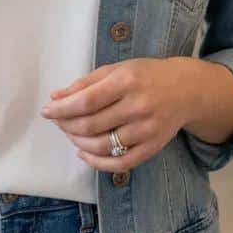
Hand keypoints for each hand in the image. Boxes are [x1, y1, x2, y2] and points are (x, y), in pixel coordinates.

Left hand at [40, 57, 196, 172]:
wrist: (186, 90)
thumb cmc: (144, 75)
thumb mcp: (115, 69)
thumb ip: (85, 83)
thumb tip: (55, 97)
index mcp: (126, 82)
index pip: (86, 100)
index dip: (62, 109)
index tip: (47, 110)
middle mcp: (138, 107)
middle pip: (91, 125)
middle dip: (66, 125)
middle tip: (57, 121)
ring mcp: (147, 130)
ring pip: (103, 146)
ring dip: (78, 142)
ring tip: (69, 134)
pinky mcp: (153, 148)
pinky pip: (120, 163)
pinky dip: (97, 163)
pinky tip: (84, 153)